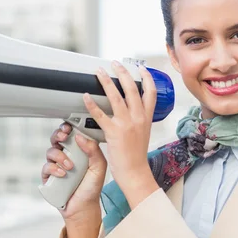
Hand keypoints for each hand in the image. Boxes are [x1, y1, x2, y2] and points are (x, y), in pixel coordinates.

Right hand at [41, 124, 106, 222]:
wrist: (84, 207)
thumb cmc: (92, 187)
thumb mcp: (99, 167)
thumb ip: (94, 151)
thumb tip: (80, 137)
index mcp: (78, 151)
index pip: (70, 134)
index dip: (68, 128)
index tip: (69, 127)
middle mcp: (66, 156)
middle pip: (56, 139)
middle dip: (58, 135)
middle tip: (64, 138)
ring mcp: (56, 166)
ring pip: (50, 151)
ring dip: (60, 156)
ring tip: (70, 166)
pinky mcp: (49, 177)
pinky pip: (46, 167)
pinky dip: (54, 169)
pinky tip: (63, 174)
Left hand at [83, 61, 158, 194]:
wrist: (135, 172)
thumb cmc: (137, 156)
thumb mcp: (143, 134)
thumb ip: (138, 120)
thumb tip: (132, 111)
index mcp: (146, 118)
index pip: (151, 93)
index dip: (147, 78)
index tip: (141, 68)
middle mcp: (138, 118)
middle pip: (132, 89)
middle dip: (123, 73)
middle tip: (116, 64)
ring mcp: (126, 124)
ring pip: (116, 96)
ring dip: (106, 81)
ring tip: (99, 72)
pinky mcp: (114, 132)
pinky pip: (100, 114)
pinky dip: (92, 103)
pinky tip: (86, 96)